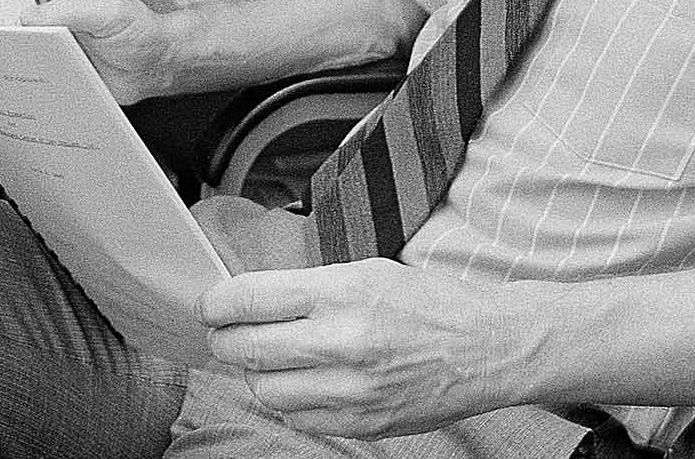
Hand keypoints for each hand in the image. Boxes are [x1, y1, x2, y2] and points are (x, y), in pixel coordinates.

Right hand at [19, 0, 181, 103]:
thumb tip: (29, 17)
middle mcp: (54, 6)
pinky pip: (28, 63)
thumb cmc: (141, 30)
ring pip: (15, 38)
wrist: (154, 66)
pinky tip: (16, 75)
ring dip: (7, 47)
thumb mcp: (109, 12)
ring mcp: (50, 35)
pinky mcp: (52, 61)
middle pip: (11, 7)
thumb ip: (70, 11)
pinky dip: (20, 69)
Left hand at [198, 260, 531, 437]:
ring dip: (255, 374)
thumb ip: (308, 288)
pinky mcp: (361, 423)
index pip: (250, 299)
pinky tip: (300, 382)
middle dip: (224, 340)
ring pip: (265, 390)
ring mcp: (352, 390)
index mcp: (344, 292)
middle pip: (246, 349)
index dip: (216, 304)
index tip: (207, 306)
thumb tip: (249, 300)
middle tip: (223, 333)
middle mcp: (344, 341)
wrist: (487, 348)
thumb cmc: (428, 303)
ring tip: (266, 359)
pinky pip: (297, 417)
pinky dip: (288, 400)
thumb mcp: (367, 271)